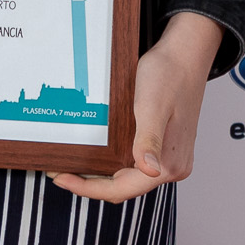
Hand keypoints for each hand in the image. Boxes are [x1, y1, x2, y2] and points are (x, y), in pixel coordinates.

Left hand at [53, 12, 223, 202]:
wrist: (185, 54)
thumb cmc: (169, 75)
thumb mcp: (152, 106)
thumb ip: (149, 140)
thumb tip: (150, 170)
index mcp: (170, 164)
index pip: (121, 190)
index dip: (88, 188)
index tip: (61, 179)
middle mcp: (173, 167)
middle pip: (123, 187)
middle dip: (90, 182)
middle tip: (58, 172)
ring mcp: (170, 158)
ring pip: (127, 177)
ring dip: (99, 174)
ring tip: (71, 164)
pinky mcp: (164, 147)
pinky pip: (133, 164)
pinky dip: (112, 162)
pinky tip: (96, 153)